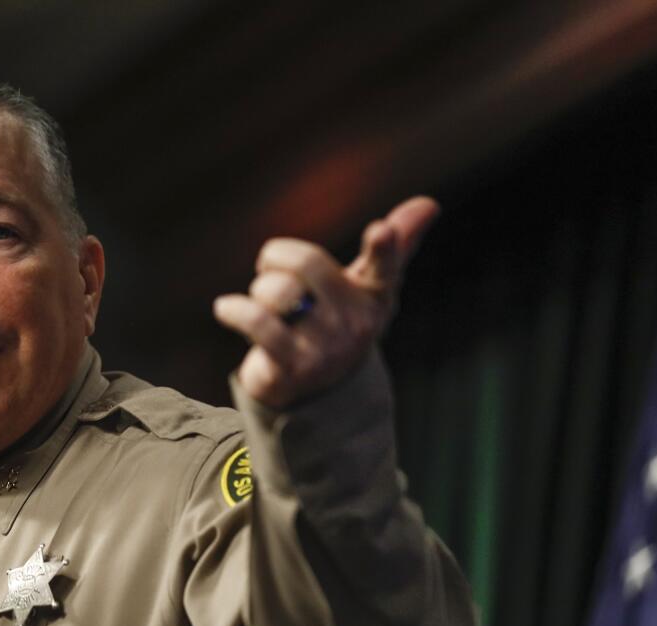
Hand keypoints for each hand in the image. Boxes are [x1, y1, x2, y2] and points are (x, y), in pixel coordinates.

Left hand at [213, 197, 439, 407]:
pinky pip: (257, 323)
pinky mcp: (292, 368)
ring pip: (277, 293)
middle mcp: (356, 325)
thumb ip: (394, 246)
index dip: (384, 248)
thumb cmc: (339, 321)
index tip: (381, 230)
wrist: (313, 391)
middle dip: (277, 256)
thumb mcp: (364, 286)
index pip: (383, 268)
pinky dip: (233, 310)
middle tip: (269, 265)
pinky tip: (225, 308)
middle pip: (309, 264)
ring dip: (258, 290)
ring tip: (262, 302)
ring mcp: (326, 350)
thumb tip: (430, 204)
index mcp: (376, 298)